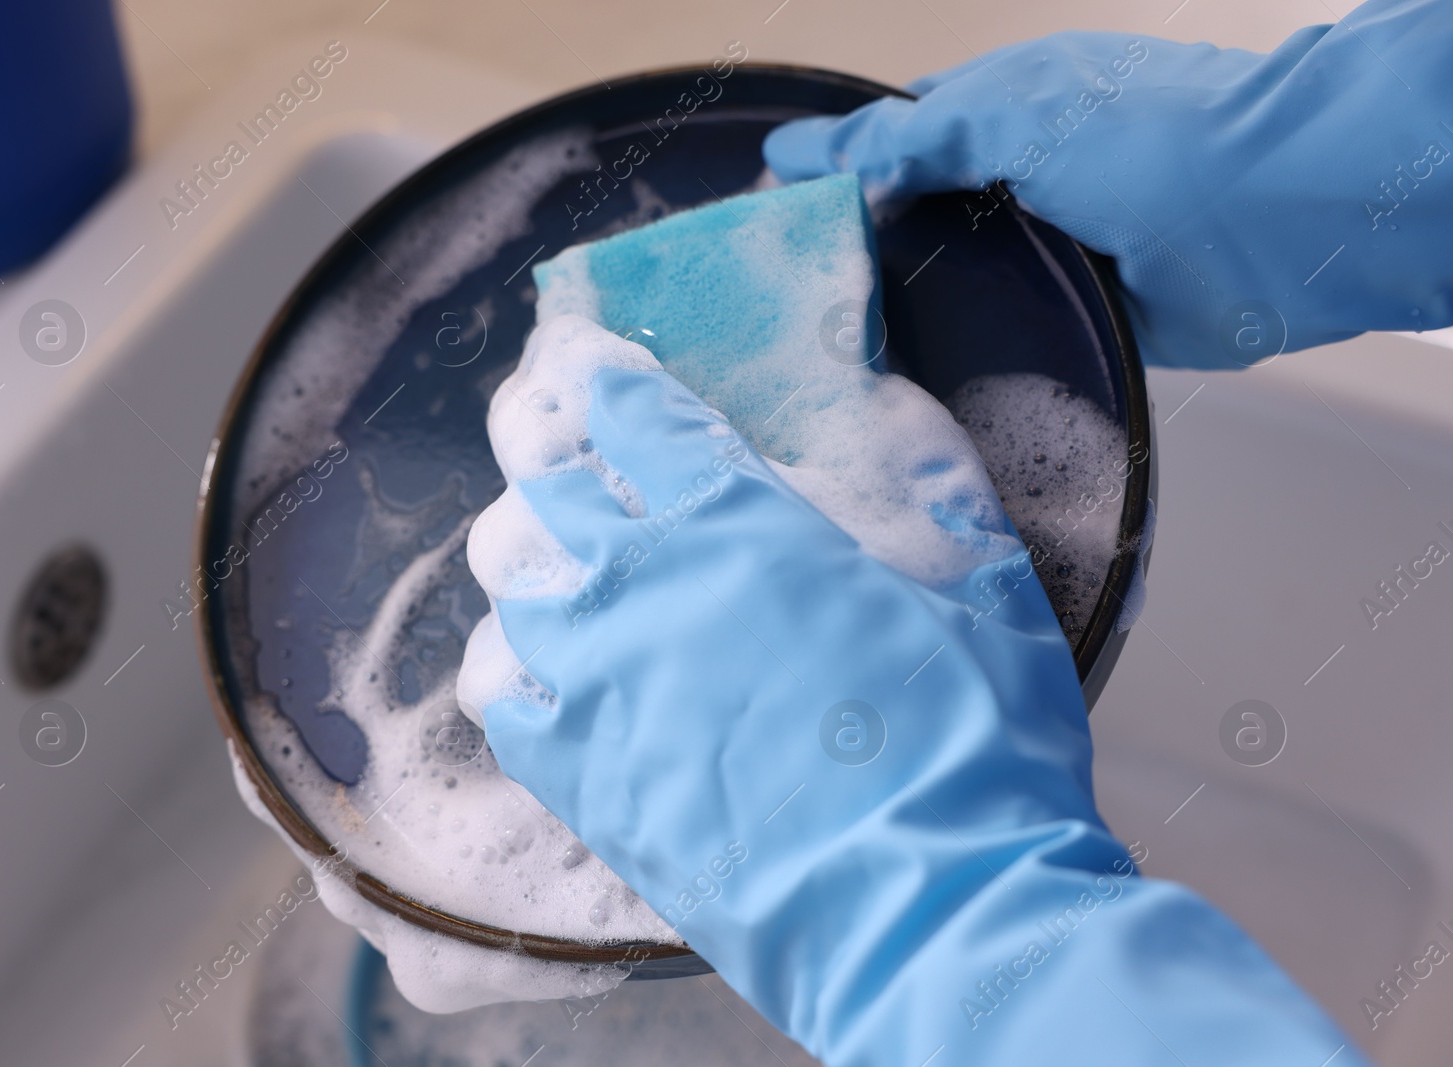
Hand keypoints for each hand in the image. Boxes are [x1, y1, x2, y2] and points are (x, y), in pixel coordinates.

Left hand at [458, 315, 1361, 1065]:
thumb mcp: (988, 592)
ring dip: (533, 564)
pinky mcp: (581, 779)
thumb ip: (940, 486)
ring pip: (509, 587)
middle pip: (545, 486)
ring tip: (566, 571)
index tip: (583, 361)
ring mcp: (596, 684)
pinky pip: (504, 703)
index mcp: (736, 521)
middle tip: (565, 450)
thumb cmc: (971, 745)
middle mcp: (641, 585)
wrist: (931, 910)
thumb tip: (904, 411)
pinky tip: (551, 679)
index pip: (630, 412)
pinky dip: (520, 677)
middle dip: (549, 452)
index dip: (598, 374)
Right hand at [765, 1, 1452, 368]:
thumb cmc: (1152, 138)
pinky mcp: (1079, 319)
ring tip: (829, 351)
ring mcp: (1052, 251)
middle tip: (785, 297)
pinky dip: (967, 352)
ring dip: (910, 309)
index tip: (771, 210)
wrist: (1275, 219)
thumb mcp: (1008, 112)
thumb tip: (810, 158)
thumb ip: (907, 135)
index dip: (837, 170)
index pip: (899, 138)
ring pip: (958, 282)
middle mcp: (1024, 180)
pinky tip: (910, 379)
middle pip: (921, 215)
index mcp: (1007, 111)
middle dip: (862, 249)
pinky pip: (1006, 336)